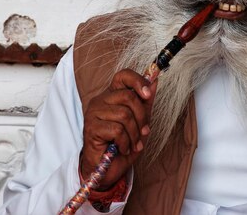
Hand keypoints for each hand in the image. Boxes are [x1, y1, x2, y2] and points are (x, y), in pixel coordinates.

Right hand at [80, 69, 156, 189]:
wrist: (107, 169)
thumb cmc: (122, 144)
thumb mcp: (140, 122)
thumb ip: (146, 102)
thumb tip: (155, 81)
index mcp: (112, 95)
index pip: (123, 76)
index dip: (138, 81)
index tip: (148, 94)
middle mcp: (100, 100)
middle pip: (128, 97)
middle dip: (141, 117)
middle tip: (143, 132)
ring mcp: (93, 113)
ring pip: (124, 115)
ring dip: (134, 134)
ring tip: (132, 144)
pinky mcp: (91, 127)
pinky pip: (117, 130)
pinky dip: (125, 142)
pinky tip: (122, 148)